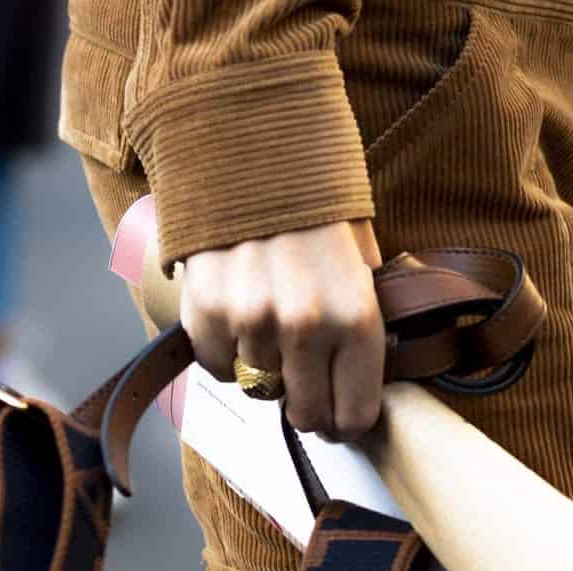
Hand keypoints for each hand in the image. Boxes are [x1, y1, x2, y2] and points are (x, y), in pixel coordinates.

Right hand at [181, 219, 385, 440]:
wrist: (250, 145)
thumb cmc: (311, 202)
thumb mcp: (362, 254)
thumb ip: (364, 315)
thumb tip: (366, 374)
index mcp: (356, 315)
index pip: (354, 414)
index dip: (346, 422)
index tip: (338, 417)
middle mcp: (305, 325)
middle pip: (305, 414)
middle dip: (307, 406)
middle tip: (303, 387)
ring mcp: (251, 322)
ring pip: (259, 389)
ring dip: (264, 369)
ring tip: (269, 325)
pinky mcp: (206, 314)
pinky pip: (219, 367)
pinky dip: (226, 353)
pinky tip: (237, 316)